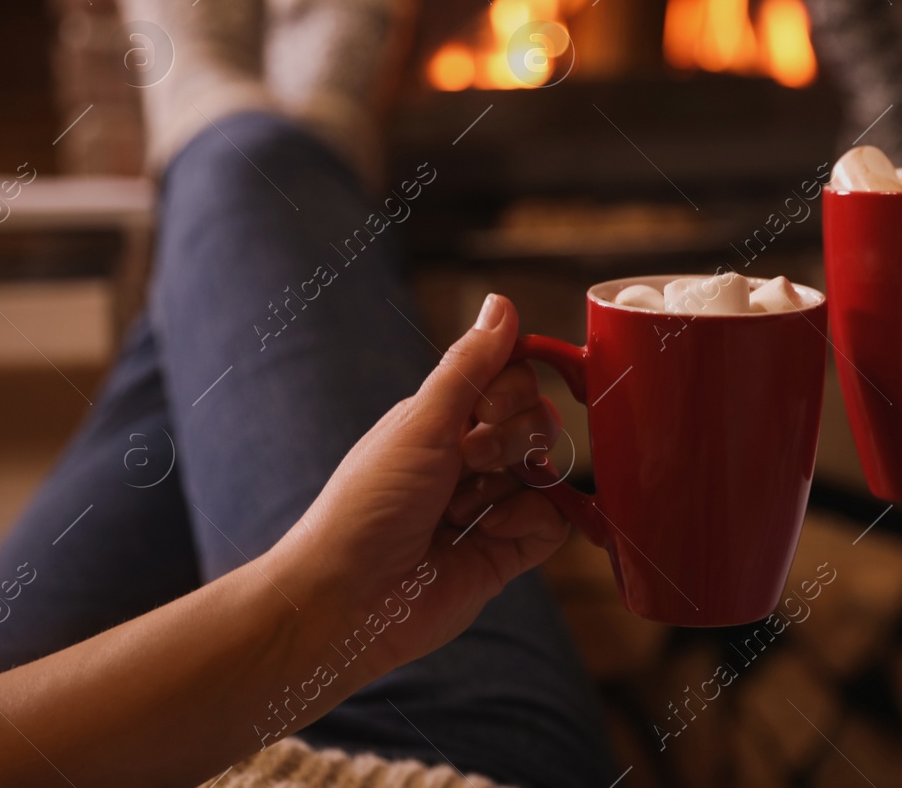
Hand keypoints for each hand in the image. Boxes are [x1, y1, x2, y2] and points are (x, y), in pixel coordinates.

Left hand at [268, 293, 567, 675]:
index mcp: (446, 419)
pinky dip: (529, 524)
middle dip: (511, 440)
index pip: (513, 378)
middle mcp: (472, 458)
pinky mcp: (506, 551)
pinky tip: (487, 534)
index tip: (478, 414)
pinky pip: (553, 523)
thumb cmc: (367, 503)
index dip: (509, 393)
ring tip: (463, 510)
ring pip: (548, 471)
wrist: (347, 598)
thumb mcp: (421, 422)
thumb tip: (501, 303)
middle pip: (537, 421)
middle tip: (468, 463)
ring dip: (509, 487)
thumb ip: (470, 366)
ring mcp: (492, 505)